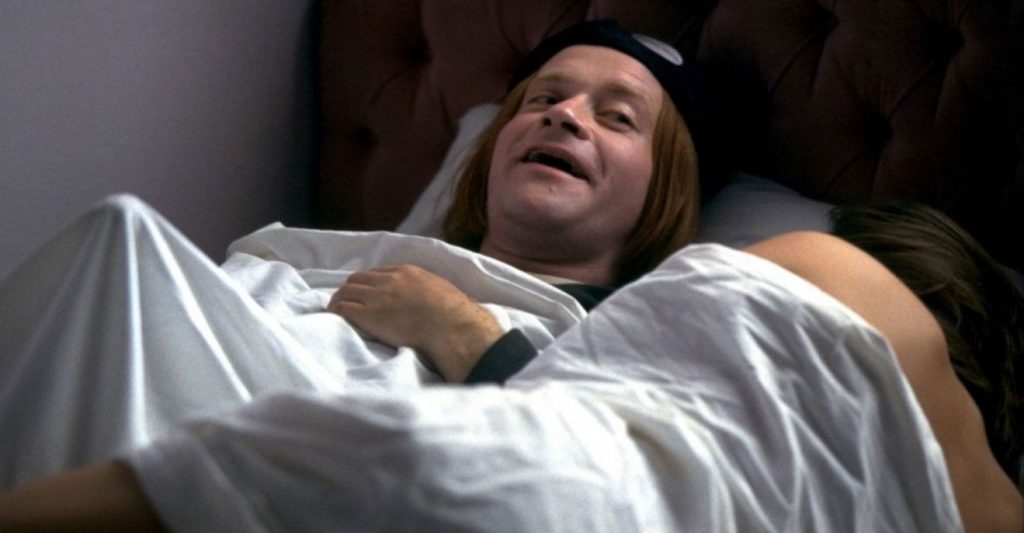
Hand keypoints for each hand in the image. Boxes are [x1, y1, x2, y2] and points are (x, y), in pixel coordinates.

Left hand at [328, 265, 503, 381]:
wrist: (448, 324)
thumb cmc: (452, 313)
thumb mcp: (440, 290)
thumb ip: (427, 291)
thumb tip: (432, 300)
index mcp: (406, 272)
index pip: (377, 273)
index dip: (368, 282)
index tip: (365, 292)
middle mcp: (388, 281)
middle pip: (358, 279)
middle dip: (350, 288)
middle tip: (346, 299)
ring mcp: (376, 297)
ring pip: (346, 291)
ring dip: (339, 299)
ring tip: (336, 309)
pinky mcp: (368, 315)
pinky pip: (343, 308)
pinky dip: (336, 310)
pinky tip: (334, 317)